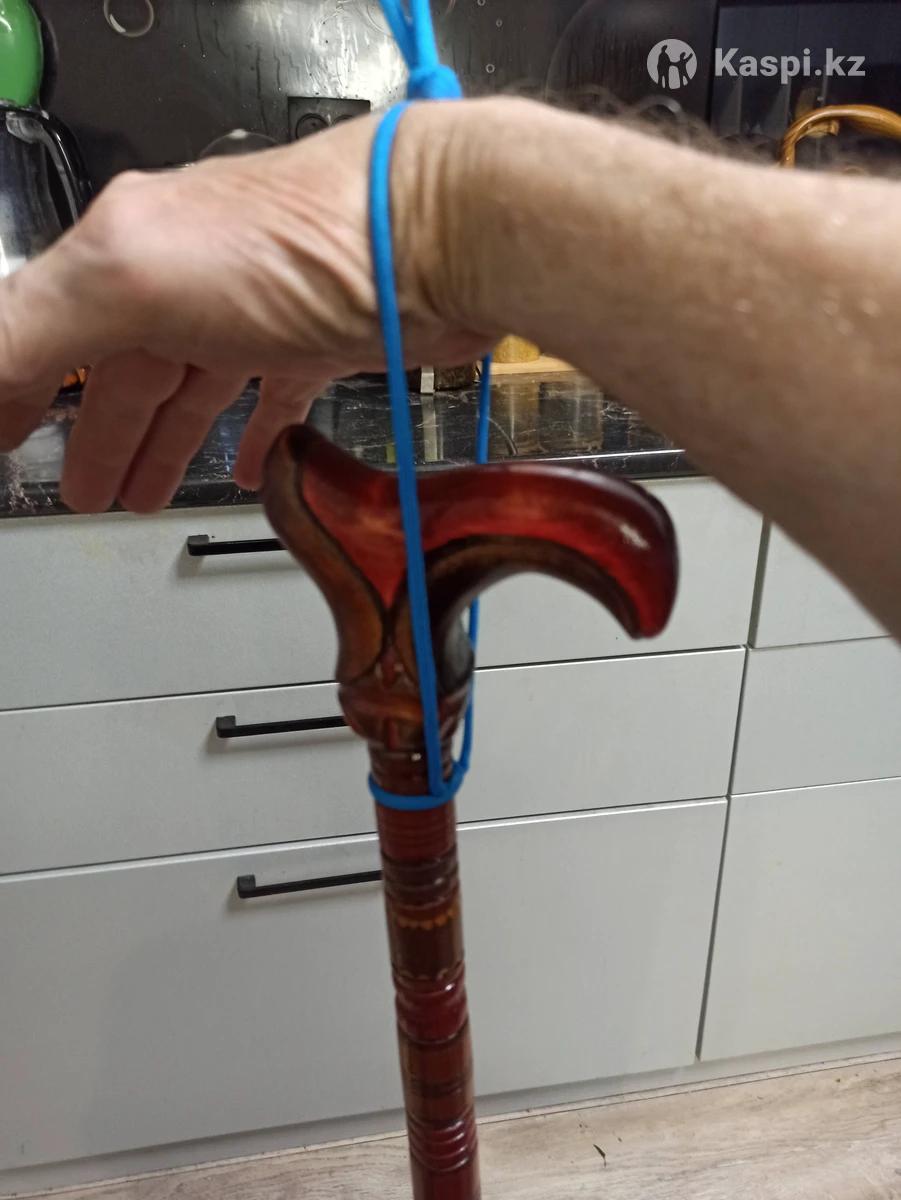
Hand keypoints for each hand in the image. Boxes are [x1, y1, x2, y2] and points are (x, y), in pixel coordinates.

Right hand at [0, 106, 492, 511]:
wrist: (433, 237)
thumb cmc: (303, 243)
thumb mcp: (133, 276)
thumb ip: (36, 323)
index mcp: (130, 258)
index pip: (49, 334)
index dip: (19, 391)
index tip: (10, 439)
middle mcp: (191, 279)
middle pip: (125, 376)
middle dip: (100, 437)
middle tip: (85, 490)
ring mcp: (258, 313)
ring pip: (194, 391)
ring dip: (165, 444)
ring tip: (146, 494)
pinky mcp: (323, 343)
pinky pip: (274, 398)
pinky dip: (256, 436)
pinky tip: (252, 467)